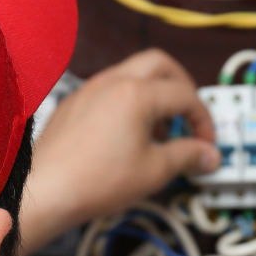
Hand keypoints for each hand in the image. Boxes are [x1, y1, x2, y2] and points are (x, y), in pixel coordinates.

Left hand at [18, 50, 220, 255]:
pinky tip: (129, 136)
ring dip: (155, 94)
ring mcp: (90, 89)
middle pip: (161, 64)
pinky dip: (129, 102)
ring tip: (159, 131)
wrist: (47, 191)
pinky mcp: (74, 103)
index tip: (205, 143)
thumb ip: (188, 156)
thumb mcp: (155, 171)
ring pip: (133, 73)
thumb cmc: (93, 181)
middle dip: (183, 87)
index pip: (185, 95)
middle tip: (190, 115)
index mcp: (137, 93)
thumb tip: (208, 155)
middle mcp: (112, 82)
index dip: (203, 120)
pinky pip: (110, 89)